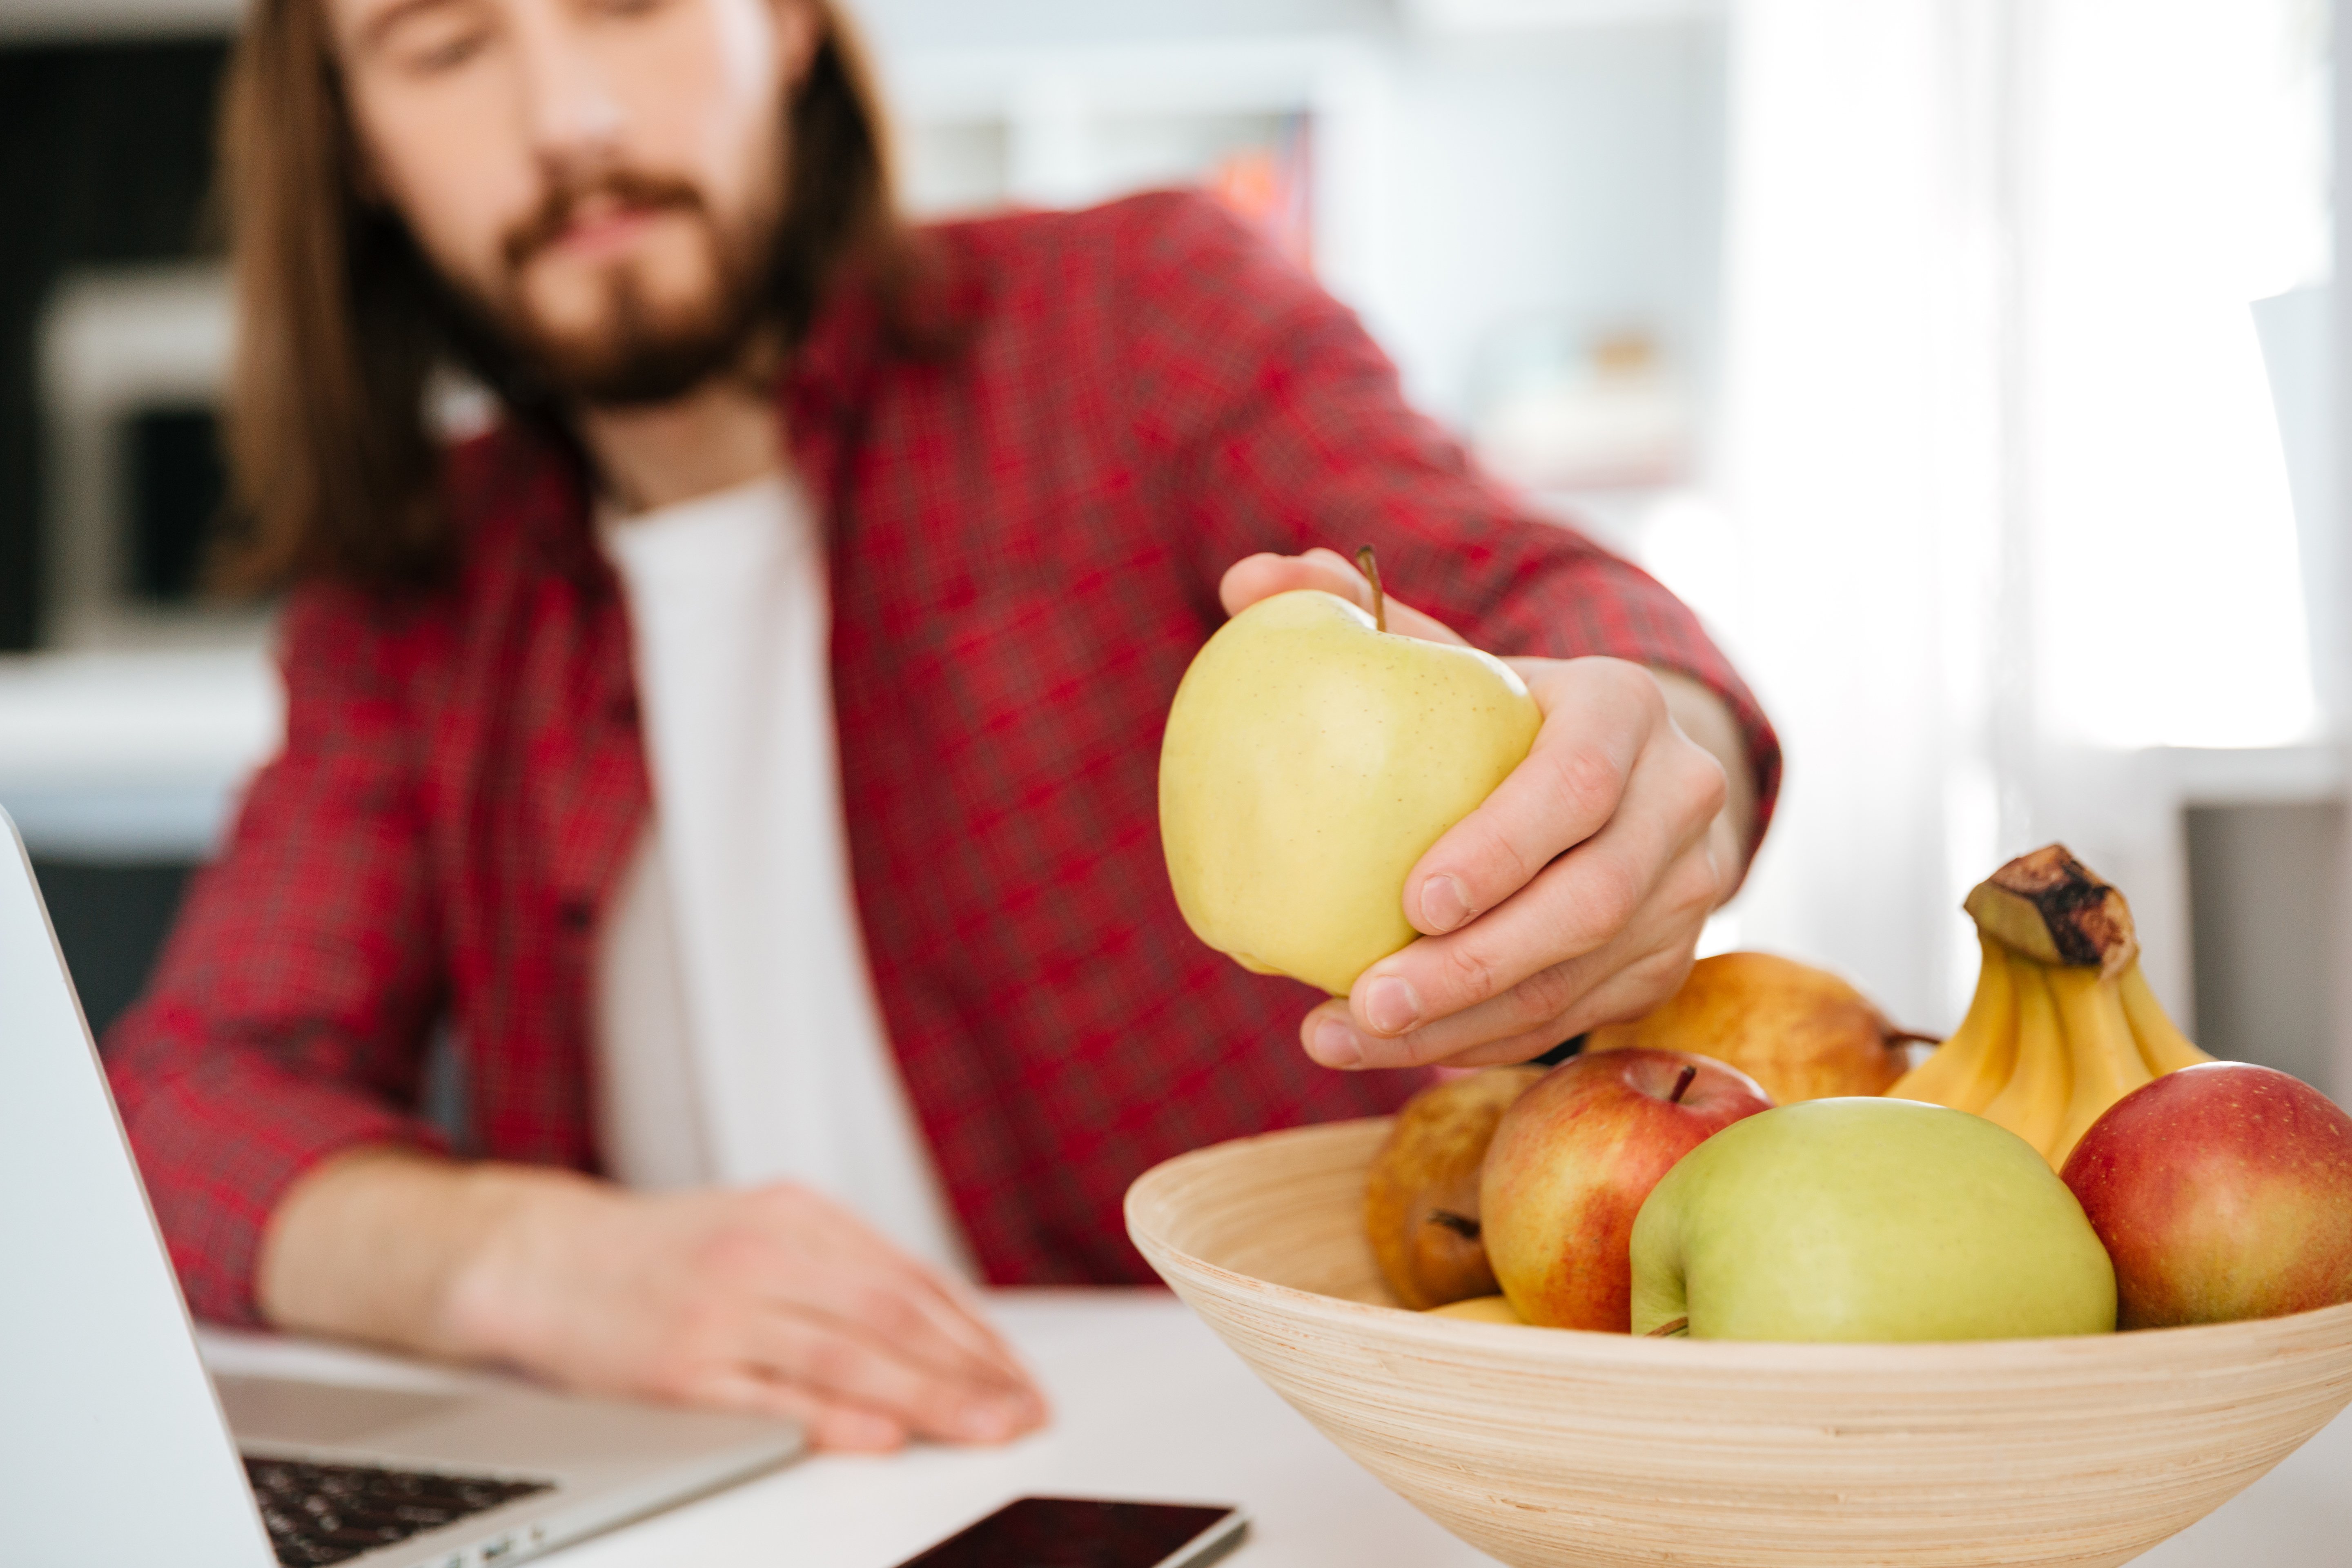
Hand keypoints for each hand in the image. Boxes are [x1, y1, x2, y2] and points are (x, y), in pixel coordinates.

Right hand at [259, 1152, 1046, 1452]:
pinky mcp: (678, 1371)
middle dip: (969, 1368)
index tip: (1021, 1376)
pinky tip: (881, 1433)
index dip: (975, 1333)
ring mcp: (721, 1313)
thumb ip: (848, 1268)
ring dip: (927, 1395)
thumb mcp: (766, 1226)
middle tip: (1025, 1411)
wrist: (545, 1258)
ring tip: (985, 1426)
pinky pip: (769, 1400)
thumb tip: (943, 1321)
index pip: (909, 1280)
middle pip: (891, 1315)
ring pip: (845, 1355)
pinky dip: (831, 1417)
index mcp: (796, 1217)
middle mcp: (765, 1256)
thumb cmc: (668, 1253)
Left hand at [1217, 549, 1754, 1070]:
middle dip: (1471, 967)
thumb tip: (1242, 581)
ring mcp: (1685, 893)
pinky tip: (1390, 1047)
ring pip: (1575, 981)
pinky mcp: (1666, 963)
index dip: (1501, 848)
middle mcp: (1679, 800)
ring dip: (1459, 1024)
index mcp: (1625, 709)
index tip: (1411, 899)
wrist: (1621, 766)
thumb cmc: (1499, 707)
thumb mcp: (1446, 653)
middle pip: (1585, 904)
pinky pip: (1569, 1019)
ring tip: (1344, 1037)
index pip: (1574, 787)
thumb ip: (1353, 610)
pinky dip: (1478, 1040)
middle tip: (1364, 1000)